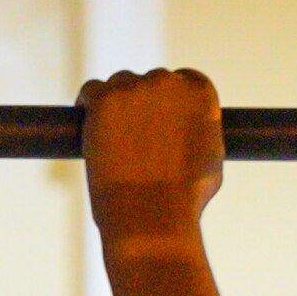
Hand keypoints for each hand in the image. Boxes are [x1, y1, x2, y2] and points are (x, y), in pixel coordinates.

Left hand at [77, 68, 222, 249]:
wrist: (154, 216)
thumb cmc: (186, 200)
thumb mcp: (211, 159)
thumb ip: (202, 131)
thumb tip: (191, 128)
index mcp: (199, 93)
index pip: (183, 79)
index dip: (169, 96)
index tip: (158, 112)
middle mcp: (168, 83)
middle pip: (150, 81)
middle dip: (142, 102)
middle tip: (132, 130)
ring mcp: (134, 90)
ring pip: (120, 84)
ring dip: (115, 101)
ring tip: (109, 130)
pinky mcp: (104, 102)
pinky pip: (92, 90)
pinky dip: (87, 101)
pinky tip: (85, 116)